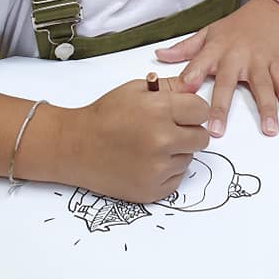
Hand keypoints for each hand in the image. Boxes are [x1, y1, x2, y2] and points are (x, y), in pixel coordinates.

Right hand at [64, 78, 209, 202]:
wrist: (76, 147)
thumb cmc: (105, 116)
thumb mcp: (135, 90)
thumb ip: (169, 88)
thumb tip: (194, 88)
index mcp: (160, 110)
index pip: (202, 111)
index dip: (193, 110)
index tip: (184, 113)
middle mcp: (163, 140)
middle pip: (202, 137)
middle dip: (190, 132)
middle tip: (170, 129)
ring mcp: (158, 168)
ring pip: (189, 158)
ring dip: (177, 152)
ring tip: (150, 145)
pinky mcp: (153, 190)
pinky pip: (177, 178)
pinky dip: (167, 171)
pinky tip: (146, 161)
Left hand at [155, 0, 278, 137]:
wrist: (266, 13)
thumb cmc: (234, 27)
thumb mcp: (207, 33)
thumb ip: (185, 49)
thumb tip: (160, 57)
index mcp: (216, 49)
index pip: (199, 64)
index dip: (191, 76)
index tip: (183, 93)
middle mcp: (237, 56)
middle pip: (228, 83)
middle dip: (222, 106)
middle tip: (216, 129)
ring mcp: (258, 61)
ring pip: (263, 86)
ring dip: (267, 107)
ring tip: (268, 128)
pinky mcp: (276, 64)